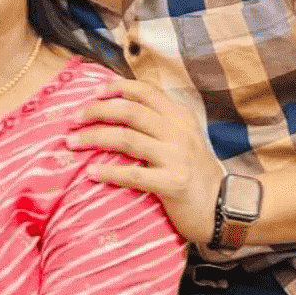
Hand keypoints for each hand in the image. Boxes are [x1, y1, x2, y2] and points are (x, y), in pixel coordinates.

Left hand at [66, 79, 222, 243]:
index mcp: (181, 117)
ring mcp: (176, 157)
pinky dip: (109, 172)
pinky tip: (91, 173)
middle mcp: (179, 132)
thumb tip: (123, 111)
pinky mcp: (172, 183)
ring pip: (126, 139)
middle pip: (130, 111)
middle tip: (74, 118)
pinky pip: (133, 174)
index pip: (146, 92)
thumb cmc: (197, 173)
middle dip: (97, 111)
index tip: (94, 93)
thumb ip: (162, 123)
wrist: (224, 206)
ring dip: (94, 138)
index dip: (117, 88)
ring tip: (71, 143)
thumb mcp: (185, 139)